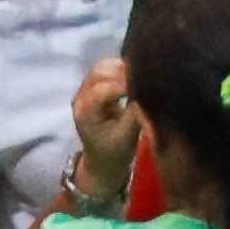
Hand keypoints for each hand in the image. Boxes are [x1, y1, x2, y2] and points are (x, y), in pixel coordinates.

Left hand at [69, 49, 138, 185]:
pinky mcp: (91, 88)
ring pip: (102, 67)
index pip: (104, 89)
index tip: (146, 84)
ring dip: (122, 67)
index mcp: (86, 112)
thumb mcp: (128, 136)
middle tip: (147, 74)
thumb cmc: (115, 152)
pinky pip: (104, 70)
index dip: (125, 83)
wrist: (101, 161)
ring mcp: (83, 91)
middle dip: (124, 71)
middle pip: (100, 72)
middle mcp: (80, 97)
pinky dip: (119, 69)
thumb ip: (136, 114)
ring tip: (142, 73)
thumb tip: (149, 93)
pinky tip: (134, 74)